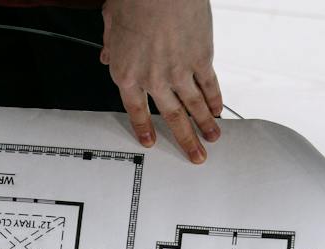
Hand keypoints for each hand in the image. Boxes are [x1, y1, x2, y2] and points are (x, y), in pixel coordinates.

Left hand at [101, 0, 223, 162]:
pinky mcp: (201, 58)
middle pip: (171, 117)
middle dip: (185, 140)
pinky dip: (215, 99)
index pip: (136, 110)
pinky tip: (218, 110)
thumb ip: (110, 44)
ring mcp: (179, 71)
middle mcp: (153, 79)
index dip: (144, 128)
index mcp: (127, 74)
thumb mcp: (111, 23)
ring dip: (204, 125)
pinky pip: (209, 85)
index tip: (151, 142)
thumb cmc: (135, 0)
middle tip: (195, 156)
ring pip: (193, 106)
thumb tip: (106, 55)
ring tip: (212, 138)